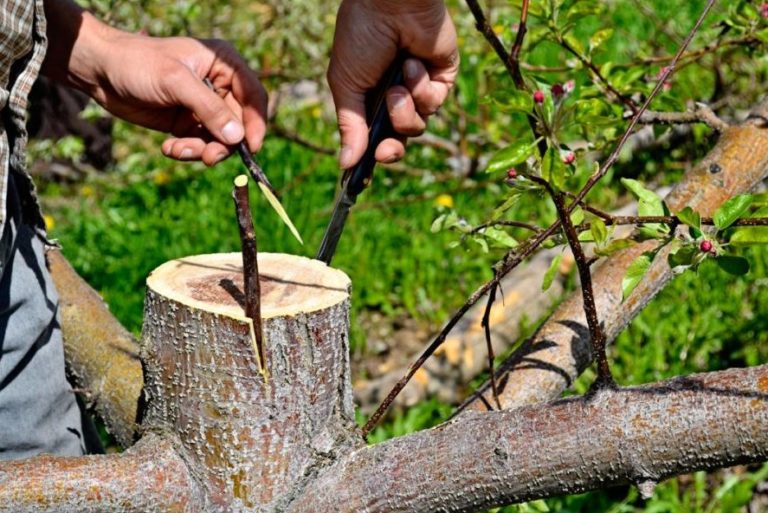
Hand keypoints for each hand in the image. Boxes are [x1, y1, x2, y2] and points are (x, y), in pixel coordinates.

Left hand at [43, 2, 266, 165]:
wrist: (100, 71)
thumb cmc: (138, 63)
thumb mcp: (176, 82)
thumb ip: (209, 110)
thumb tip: (238, 138)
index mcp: (224, 64)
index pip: (254, 97)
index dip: (256, 123)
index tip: (252, 147)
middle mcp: (219, 86)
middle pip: (239, 124)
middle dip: (222, 143)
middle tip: (207, 158)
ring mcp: (204, 106)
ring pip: (220, 139)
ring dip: (202, 150)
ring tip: (178, 149)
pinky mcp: (188, 123)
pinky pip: (200, 145)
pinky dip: (187, 151)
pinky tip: (168, 147)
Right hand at [327, 0, 458, 168]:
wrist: (391, 3)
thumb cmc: (361, 37)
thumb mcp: (346, 84)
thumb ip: (349, 125)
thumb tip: (344, 163)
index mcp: (368, 97)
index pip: (372, 137)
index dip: (370, 156)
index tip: (361, 176)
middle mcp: (395, 96)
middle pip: (398, 140)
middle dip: (391, 148)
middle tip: (385, 151)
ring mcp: (420, 88)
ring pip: (417, 125)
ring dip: (404, 109)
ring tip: (397, 83)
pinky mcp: (442, 78)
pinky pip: (434, 104)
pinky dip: (423, 90)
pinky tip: (414, 65)